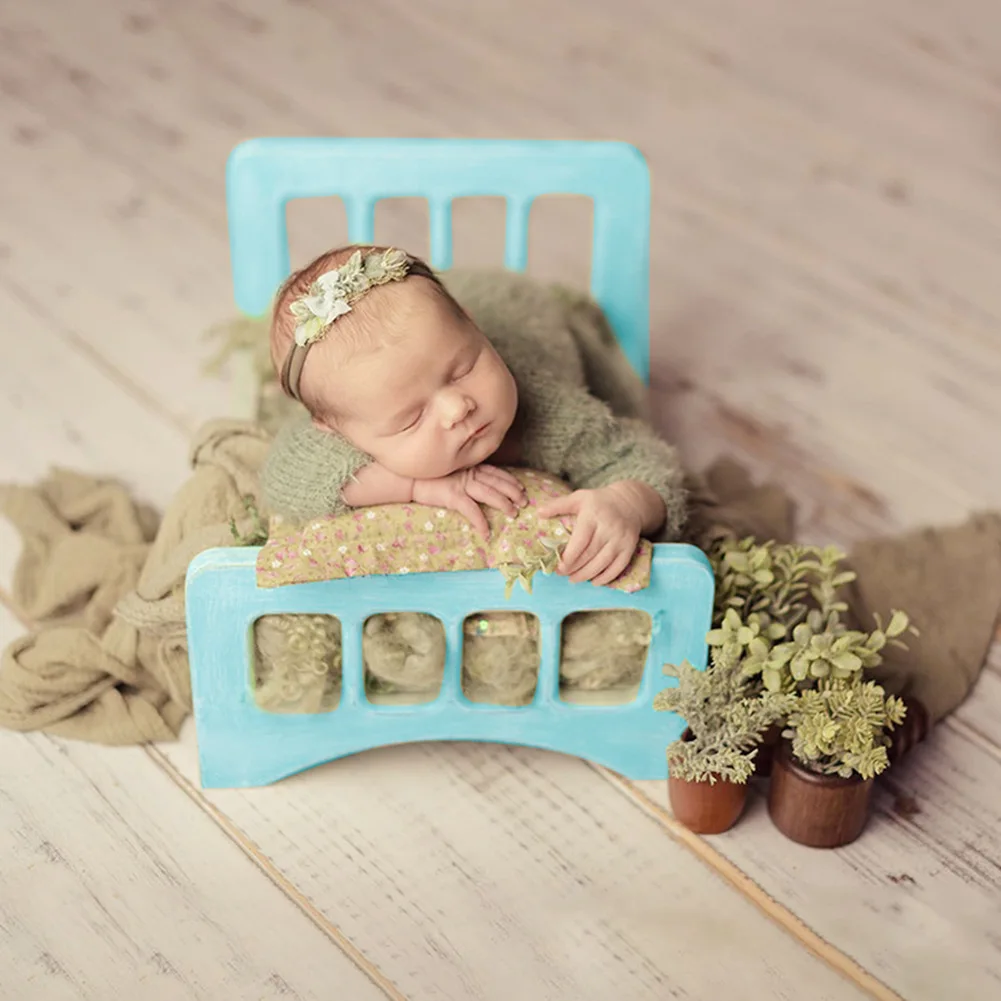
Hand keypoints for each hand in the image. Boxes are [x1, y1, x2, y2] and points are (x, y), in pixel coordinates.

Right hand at [412, 464, 527, 538]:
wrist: (407, 478)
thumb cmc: (427, 477)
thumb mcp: (451, 473)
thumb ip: (465, 476)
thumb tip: (477, 485)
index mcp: (470, 467)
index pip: (496, 473)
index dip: (510, 480)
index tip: (522, 488)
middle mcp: (468, 473)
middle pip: (497, 482)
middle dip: (513, 492)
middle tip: (524, 502)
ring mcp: (461, 484)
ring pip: (489, 494)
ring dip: (503, 505)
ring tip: (513, 514)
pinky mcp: (452, 496)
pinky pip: (471, 511)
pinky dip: (480, 522)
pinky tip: (486, 533)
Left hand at [537, 481, 662, 584]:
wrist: (629, 502)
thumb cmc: (598, 501)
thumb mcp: (578, 497)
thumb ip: (558, 505)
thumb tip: (539, 513)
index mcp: (593, 515)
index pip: (580, 541)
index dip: (568, 557)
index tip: (557, 565)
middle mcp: (609, 528)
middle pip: (589, 554)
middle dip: (573, 568)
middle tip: (561, 573)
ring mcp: (621, 539)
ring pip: (602, 563)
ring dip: (586, 575)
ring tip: (573, 579)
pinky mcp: (629, 547)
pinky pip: (617, 567)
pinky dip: (605, 578)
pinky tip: (594, 582)